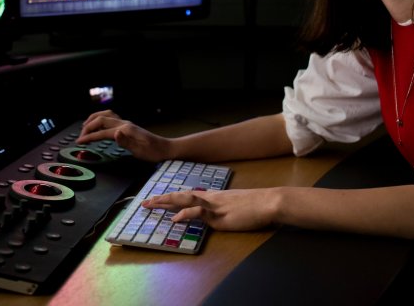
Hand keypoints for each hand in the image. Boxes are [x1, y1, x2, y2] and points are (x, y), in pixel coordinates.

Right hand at [77, 110, 171, 161]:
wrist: (165, 148)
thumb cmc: (154, 152)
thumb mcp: (140, 151)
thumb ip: (126, 142)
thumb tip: (115, 133)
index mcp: (126, 130)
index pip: (102, 132)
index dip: (90, 137)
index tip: (79, 142)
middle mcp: (125, 124)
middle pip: (101, 119)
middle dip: (88, 127)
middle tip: (80, 137)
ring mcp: (126, 123)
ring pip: (106, 115)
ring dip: (94, 119)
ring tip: (85, 127)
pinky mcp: (128, 126)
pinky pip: (111, 118)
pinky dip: (101, 119)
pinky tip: (99, 125)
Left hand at [142, 188, 279, 231]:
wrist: (269, 202)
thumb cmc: (256, 205)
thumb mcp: (235, 205)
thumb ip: (222, 209)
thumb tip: (214, 215)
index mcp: (214, 197)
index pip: (188, 195)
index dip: (172, 197)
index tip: (158, 198)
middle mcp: (211, 199)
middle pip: (182, 196)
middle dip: (162, 199)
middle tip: (144, 202)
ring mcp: (214, 206)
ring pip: (185, 200)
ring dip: (167, 202)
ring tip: (152, 204)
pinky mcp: (220, 216)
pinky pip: (199, 213)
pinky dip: (185, 214)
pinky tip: (175, 218)